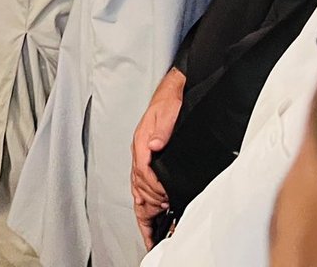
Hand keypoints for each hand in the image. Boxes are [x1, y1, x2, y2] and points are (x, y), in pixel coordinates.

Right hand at [131, 67, 184, 247]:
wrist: (177, 88)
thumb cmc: (171, 99)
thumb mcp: (168, 111)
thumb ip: (160, 128)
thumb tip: (153, 145)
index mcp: (143, 141)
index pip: (143, 172)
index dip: (153, 190)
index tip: (163, 201)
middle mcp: (142, 149)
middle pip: (139, 184)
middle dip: (149, 205)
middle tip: (159, 222)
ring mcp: (145, 153)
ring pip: (139, 186)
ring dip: (146, 206)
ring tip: (152, 228)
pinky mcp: (151, 155)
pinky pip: (143, 181)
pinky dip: (145, 198)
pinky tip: (151, 208)